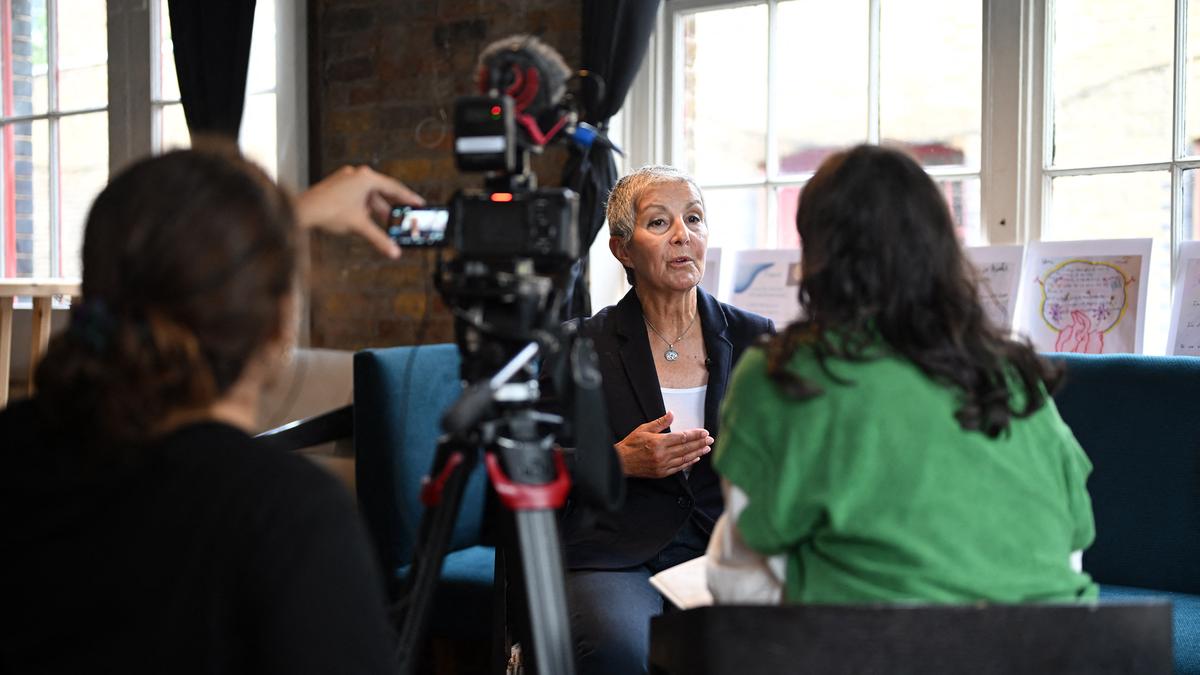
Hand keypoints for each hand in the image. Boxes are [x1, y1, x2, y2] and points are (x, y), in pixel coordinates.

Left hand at [295, 165, 424, 258]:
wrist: (302, 210)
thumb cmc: (329, 211)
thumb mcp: (359, 226)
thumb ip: (379, 239)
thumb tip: (394, 252)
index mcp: (366, 178)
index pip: (394, 188)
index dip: (408, 198)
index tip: (419, 203)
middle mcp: (357, 175)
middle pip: (382, 192)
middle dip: (393, 207)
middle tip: (404, 217)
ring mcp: (346, 179)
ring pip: (368, 195)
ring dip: (377, 210)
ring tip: (386, 223)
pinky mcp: (337, 186)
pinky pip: (358, 196)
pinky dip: (365, 207)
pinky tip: (367, 219)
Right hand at [615, 411, 713, 478]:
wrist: (621, 462)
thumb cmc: (631, 445)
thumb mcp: (644, 429)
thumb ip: (660, 423)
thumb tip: (671, 414)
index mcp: (658, 442)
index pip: (682, 437)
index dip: (695, 434)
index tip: (704, 432)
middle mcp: (662, 454)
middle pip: (686, 448)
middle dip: (700, 443)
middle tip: (711, 440)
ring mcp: (663, 465)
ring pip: (685, 458)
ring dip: (697, 453)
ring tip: (706, 448)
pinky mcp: (662, 473)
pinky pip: (679, 468)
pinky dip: (689, 463)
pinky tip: (695, 458)